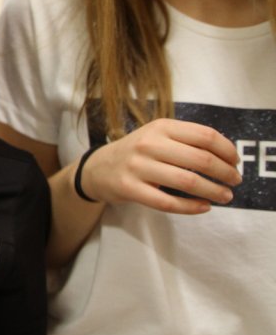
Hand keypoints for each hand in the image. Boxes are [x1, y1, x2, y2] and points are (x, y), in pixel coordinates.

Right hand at [81, 118, 240, 213]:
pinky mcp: (130, 188)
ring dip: (213, 192)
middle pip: (200, 160)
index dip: (227, 150)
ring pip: (187, 182)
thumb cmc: (138, 152)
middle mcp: (148, 144)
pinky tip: (203, 207)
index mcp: (160, 127)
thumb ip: (187, 140)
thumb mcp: (158, 136)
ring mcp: (138, 166)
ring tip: (225, 196)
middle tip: (234, 182)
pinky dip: (191, 207)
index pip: (205, 136)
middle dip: (225, 173)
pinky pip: (168, 202)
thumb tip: (227, 157)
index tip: (235, 161)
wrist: (99, 167)